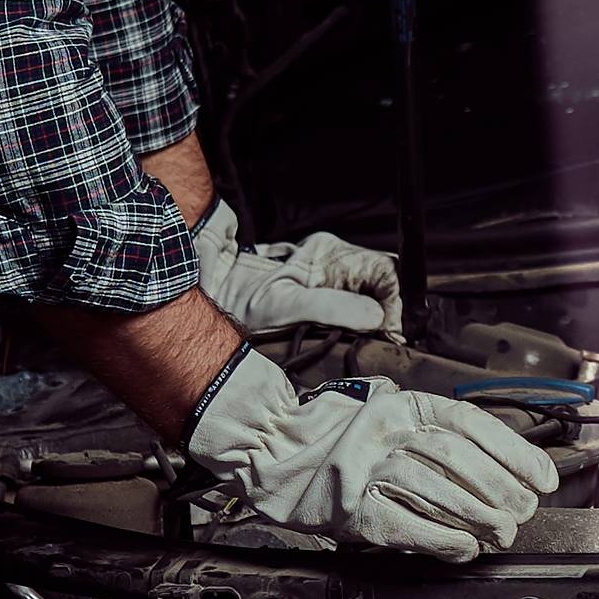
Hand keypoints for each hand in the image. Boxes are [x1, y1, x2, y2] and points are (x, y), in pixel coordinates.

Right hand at [185, 346, 558, 560]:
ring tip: (502, 533)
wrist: (276, 449)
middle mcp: (387, 430)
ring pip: (436, 492)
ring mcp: (365, 468)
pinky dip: (440, 539)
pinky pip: (403, 525)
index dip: (516, 454)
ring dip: (478, 519)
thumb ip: (442, 436)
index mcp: (407, 405)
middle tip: (523, 514)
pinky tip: (464, 548)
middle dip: (502, 492)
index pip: (474, 425)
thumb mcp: (397, 418)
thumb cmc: (346, 436)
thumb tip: (507, 469)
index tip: (544, 478)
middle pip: (460, 461)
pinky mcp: (348, 506)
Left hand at [193, 200, 405, 335]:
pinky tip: (350, 337)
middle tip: (381, 344)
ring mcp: (326, 270)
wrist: (204, 284)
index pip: (386, 273)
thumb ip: (331, 307)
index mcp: (330, 254)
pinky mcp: (319, 286)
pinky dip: (358, 320)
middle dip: (387, 313)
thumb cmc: (238, 294)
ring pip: (370, 291)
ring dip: (373, 318)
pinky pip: (353, 299)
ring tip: (367, 343)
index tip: (390, 335)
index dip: (395, 305)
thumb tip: (376, 317)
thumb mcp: (283, 305)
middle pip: (382, 282)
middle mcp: (332, 257)